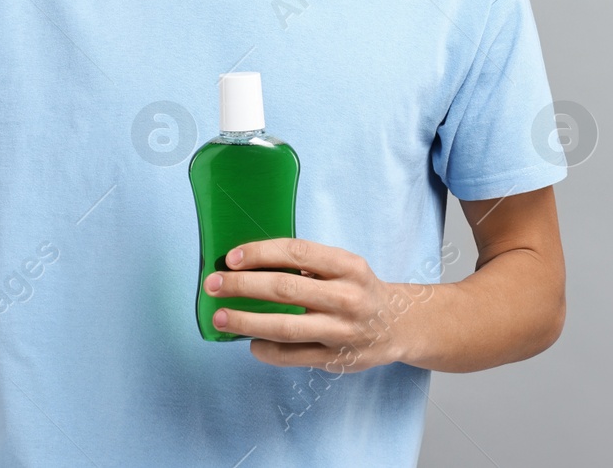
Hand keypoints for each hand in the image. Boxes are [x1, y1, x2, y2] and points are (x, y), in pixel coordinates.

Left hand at [205, 238, 433, 371]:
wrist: (399, 324)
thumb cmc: (359, 288)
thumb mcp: (345, 266)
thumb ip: (308, 263)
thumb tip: (250, 263)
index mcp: (348, 266)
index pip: (297, 253)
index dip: (260, 253)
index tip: (231, 258)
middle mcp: (347, 297)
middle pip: (285, 289)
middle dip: (242, 286)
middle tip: (212, 285)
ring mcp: (341, 331)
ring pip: (285, 326)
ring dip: (246, 321)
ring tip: (221, 317)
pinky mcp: (336, 359)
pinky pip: (292, 356)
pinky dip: (266, 349)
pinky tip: (252, 342)